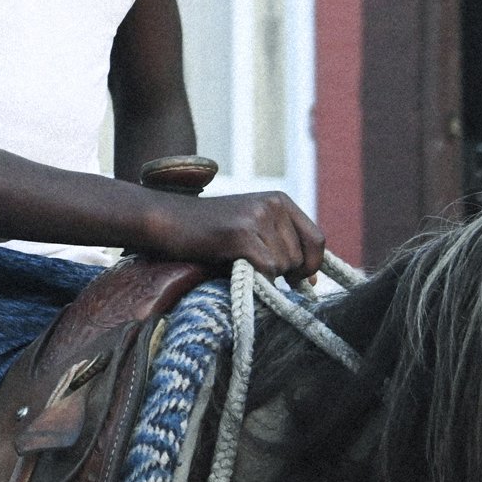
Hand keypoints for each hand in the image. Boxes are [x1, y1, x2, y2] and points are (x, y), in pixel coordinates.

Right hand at [142, 188, 322, 279]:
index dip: (310, 265)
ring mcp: (257, 217)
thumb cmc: (206, 232)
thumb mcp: (251, 229)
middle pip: (300, 258)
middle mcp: (272, 204)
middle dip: (281, 272)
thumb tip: (313, 281)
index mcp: (279, 199)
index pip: (317, 240)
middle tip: (250, 265)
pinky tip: (232, 264)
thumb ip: (283, 247)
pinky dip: (254, 277)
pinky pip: (267, 269)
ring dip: (264, 273)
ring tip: (236, 259)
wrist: (164, 220)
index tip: (295, 279)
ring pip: (284, 266)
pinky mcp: (241, 234)